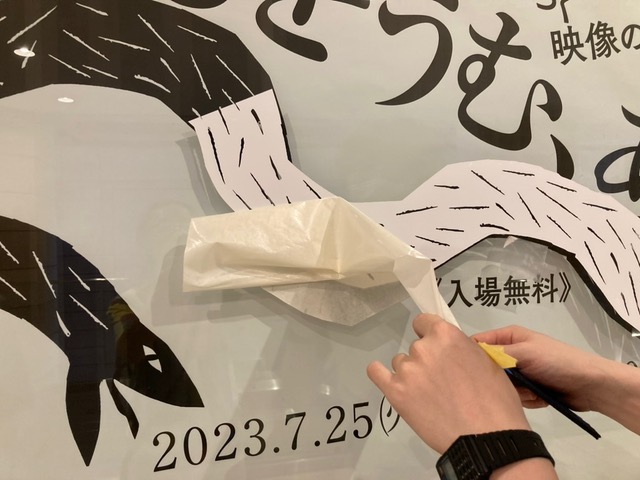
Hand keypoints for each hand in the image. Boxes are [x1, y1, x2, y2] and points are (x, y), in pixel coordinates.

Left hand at [367, 314, 530, 453]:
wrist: (487, 437)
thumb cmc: (495, 401)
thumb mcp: (486, 361)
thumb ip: (461, 349)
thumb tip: (449, 352)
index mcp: (446, 335)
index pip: (424, 322)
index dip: (431, 336)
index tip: (437, 350)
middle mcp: (423, 348)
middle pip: (416, 346)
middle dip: (427, 360)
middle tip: (441, 381)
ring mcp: (407, 370)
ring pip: (401, 363)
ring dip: (411, 373)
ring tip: (428, 395)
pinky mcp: (395, 391)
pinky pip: (376, 373)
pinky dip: (381, 374)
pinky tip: (390, 381)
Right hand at [473, 325, 608, 411]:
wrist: (590, 385)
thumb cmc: (557, 361)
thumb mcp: (525, 352)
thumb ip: (496, 353)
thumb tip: (470, 353)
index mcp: (509, 337)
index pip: (478, 343)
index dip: (471, 355)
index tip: (468, 370)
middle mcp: (512, 353)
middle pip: (488, 368)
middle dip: (500, 379)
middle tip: (513, 383)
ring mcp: (521, 372)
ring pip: (502, 386)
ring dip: (516, 392)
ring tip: (533, 391)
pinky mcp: (529, 389)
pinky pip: (515, 398)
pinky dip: (527, 399)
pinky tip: (540, 397)